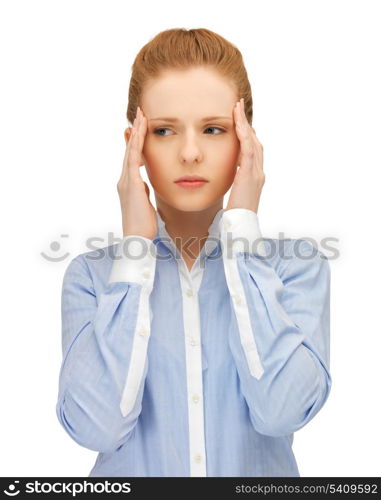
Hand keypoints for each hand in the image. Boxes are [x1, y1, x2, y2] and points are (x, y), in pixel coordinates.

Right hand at [117, 106, 157, 239]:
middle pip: (129, 150)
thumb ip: (142, 191)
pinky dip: (136, 145)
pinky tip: (140, 133)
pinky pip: (133, 160)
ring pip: (130, 151)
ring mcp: (126, 182)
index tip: (140, 127)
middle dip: (135, 131)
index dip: (135, 141)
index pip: (132, 157)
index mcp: (128, 184)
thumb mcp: (144, 203)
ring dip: (136, 133)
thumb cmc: (143, 224)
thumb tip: (144, 183)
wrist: (136, 237)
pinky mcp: (132, 185)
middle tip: (140, 113)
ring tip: (141, 117)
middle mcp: (124, 180)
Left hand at [225, 98, 264, 213]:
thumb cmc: (235, 217)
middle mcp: (258, 173)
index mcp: (254, 178)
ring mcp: (256, 174)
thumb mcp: (234, 197)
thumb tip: (224, 178)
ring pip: (252, 142)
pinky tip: (238, 124)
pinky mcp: (249, 176)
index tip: (238, 121)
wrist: (242, 228)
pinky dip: (244, 135)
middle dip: (247, 124)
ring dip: (245, 124)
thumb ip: (232, 186)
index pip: (252, 150)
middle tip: (238, 107)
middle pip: (255, 141)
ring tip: (237, 108)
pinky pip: (248, 150)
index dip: (246, 133)